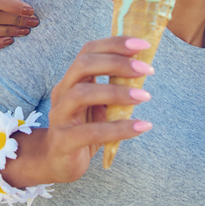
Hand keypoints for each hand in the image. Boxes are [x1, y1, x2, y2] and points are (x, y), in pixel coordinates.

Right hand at [4, 36, 152, 186]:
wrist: (58, 162)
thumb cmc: (84, 128)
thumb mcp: (99, 104)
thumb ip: (114, 88)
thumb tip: (144, 70)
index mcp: (72, 79)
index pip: (89, 51)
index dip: (114, 44)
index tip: (143, 44)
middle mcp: (62, 92)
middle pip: (83, 65)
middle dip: (116, 63)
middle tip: (146, 69)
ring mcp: (60, 116)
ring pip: (82, 94)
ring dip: (116, 92)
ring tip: (144, 96)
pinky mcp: (64, 141)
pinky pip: (91, 132)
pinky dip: (119, 128)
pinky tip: (141, 126)